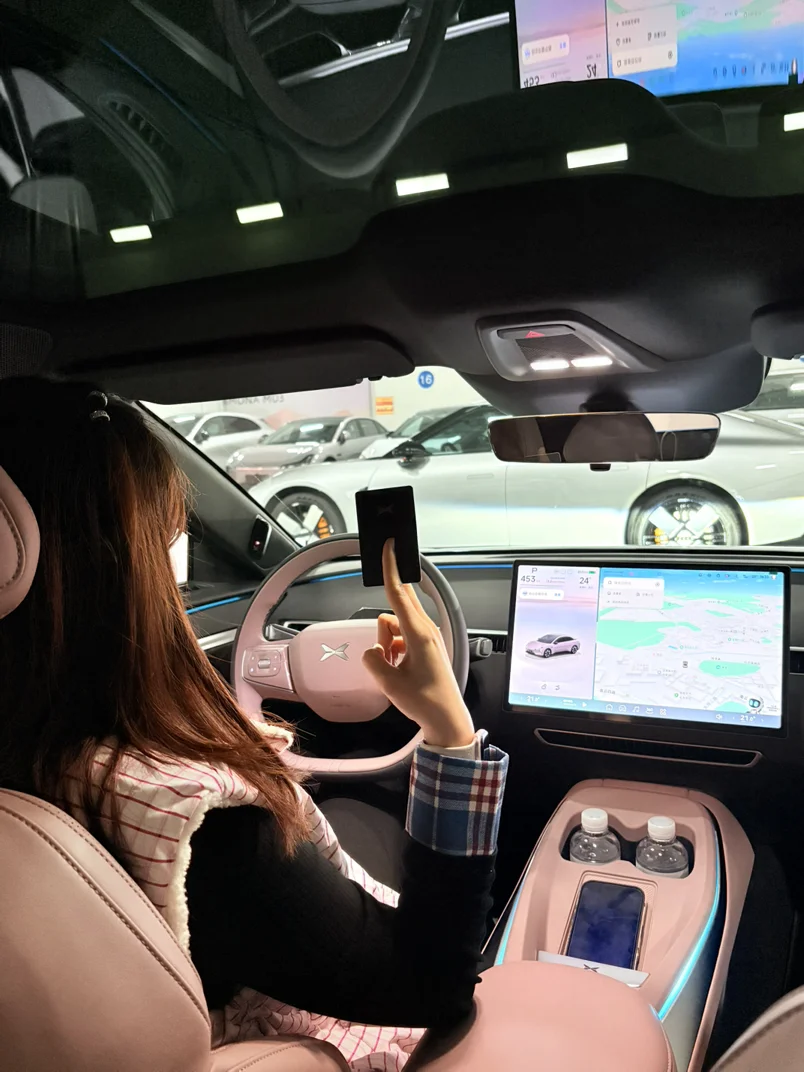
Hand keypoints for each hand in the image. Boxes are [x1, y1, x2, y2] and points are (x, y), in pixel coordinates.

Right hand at [362, 540, 474, 748]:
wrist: (447, 719)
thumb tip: (373, 649)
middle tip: (391, 662)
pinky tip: (401, 671)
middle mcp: (425, 630)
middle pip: (392, 612)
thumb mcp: (388, 683)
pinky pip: (400, 638)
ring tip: (396, 671)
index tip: (390, 546)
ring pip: (393, 626)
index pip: (399, 593)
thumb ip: (372, 658)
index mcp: (418, 633)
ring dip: (387, 645)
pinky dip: (394, 651)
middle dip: (383, 634)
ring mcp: (427, 637)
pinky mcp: (426, 645)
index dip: (391, 568)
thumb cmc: (424, 701)